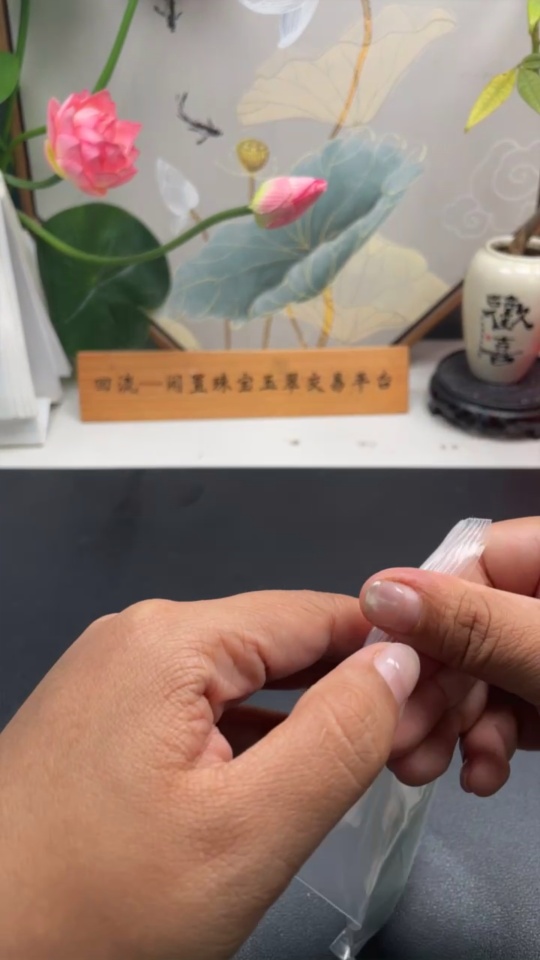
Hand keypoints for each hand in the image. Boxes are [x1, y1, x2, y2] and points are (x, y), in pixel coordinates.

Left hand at [0, 591, 419, 959]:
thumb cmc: (94, 910)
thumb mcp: (249, 831)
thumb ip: (339, 736)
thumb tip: (396, 663)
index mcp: (170, 640)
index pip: (314, 614)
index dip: (383, 656)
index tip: (428, 709)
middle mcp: (135, 638)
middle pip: (275, 644)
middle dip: (340, 694)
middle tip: (392, 760)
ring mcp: (110, 676)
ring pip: (237, 679)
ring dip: (294, 721)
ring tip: (338, 779)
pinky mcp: (99, 717)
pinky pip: (195, 708)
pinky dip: (242, 739)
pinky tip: (269, 782)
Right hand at [360, 518, 539, 796]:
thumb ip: (473, 624)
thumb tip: (379, 590)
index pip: (465, 564)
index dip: (417, 620)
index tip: (385, 675)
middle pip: (467, 627)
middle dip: (432, 689)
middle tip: (400, 740)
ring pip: (482, 675)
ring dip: (452, 725)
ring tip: (431, 767)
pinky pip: (511, 707)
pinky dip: (491, 742)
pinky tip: (483, 775)